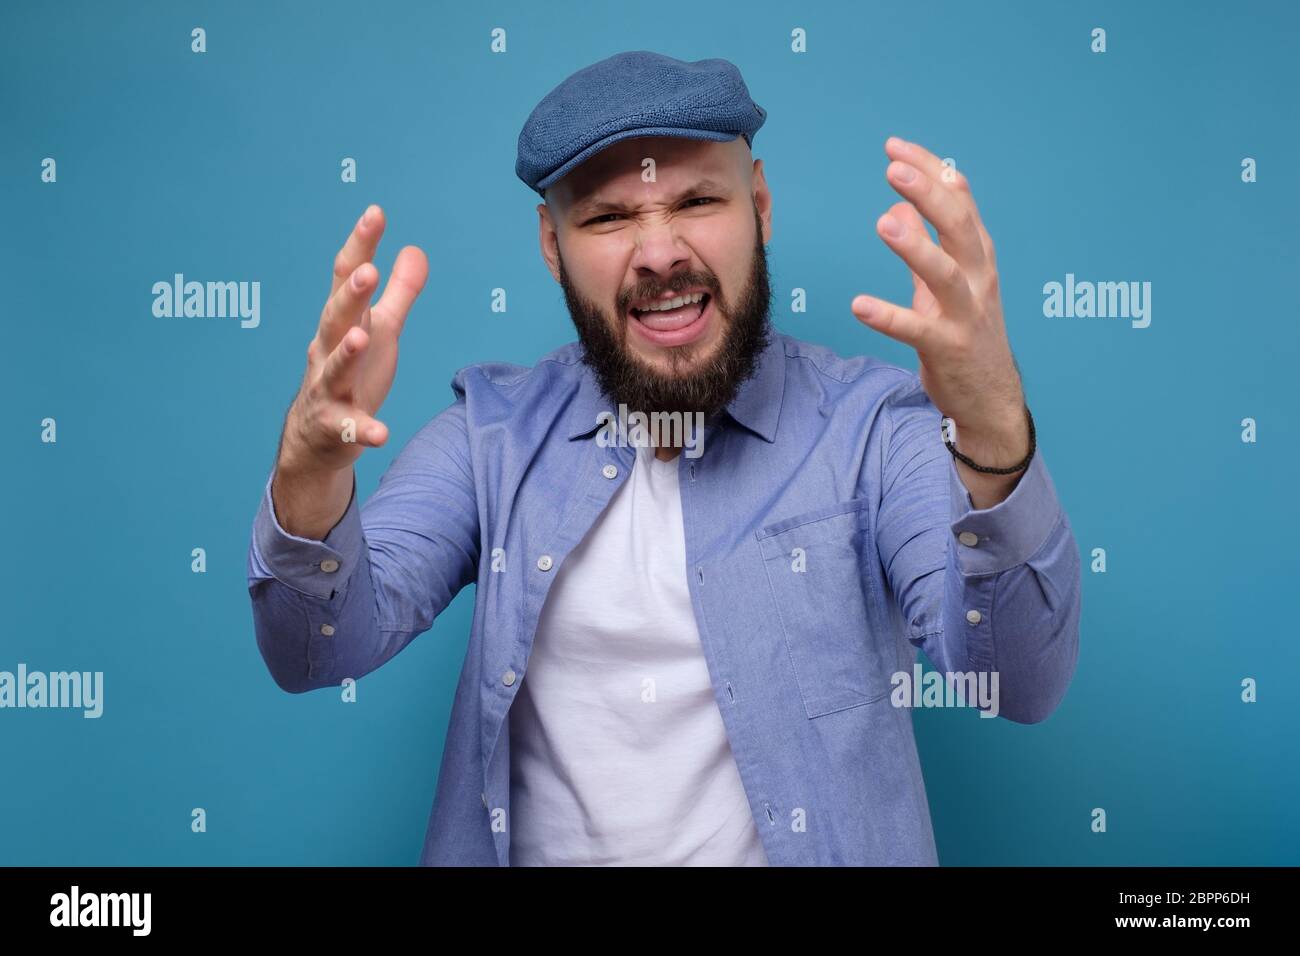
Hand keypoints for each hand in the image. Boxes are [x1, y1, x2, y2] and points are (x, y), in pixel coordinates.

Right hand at [282, 205, 428, 473]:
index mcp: (343, 323)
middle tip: (367, 271)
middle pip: (336, 318)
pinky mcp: (336, 428)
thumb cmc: (351, 376)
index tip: (375, 213)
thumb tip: (415, 249)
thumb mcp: (380, 331)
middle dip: (349, 295)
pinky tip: (381, 432)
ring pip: (334, 369)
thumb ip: (399, 293)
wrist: (314, 439)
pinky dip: (363, 430)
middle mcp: (329, 351)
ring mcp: (328, 390)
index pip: (347, 279)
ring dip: (346, 354)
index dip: (361, 247)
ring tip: (362, 338)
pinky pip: (350, 429)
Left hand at [851, 137, 1026, 467]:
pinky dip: (889, 316)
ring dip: (916, 248)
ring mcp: (967, 314)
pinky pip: (917, 330)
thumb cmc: (966, 335)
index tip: (896, 148)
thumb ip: (924, 246)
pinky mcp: (949, 349)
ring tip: (883, 224)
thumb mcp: (944, 286)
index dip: (930, 172)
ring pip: (946, 274)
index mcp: (977, 257)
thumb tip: (898, 208)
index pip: (960, 200)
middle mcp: (978, 279)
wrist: (991, 398)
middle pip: (960, 226)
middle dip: (930, 194)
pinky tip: (859, 305)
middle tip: (894, 168)